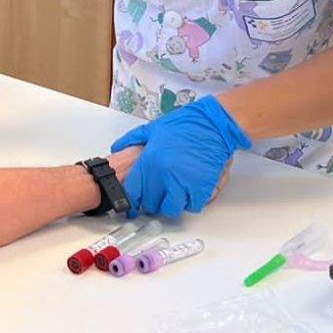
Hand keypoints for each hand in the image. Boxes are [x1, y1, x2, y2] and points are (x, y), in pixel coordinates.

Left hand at [109, 96, 250, 217]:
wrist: (214, 124)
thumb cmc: (187, 124)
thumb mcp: (153, 128)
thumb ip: (132, 140)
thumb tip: (117, 149)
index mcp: (150, 161)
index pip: (133, 192)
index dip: (131, 202)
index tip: (132, 206)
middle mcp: (164, 174)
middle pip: (151, 204)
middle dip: (152, 202)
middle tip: (157, 196)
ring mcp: (183, 183)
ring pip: (171, 208)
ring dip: (171, 204)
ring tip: (174, 193)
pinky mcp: (201, 188)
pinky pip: (192, 206)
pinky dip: (190, 202)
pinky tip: (189, 191)